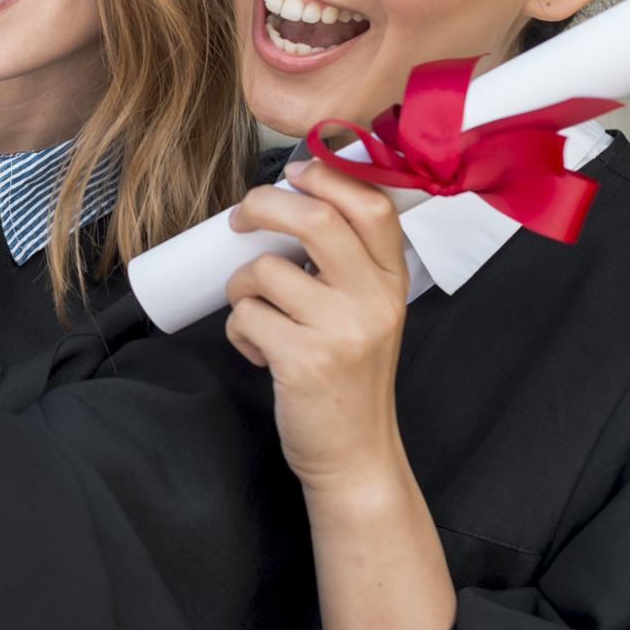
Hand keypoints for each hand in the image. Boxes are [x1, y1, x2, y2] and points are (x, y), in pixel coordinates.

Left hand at [223, 160, 411, 495]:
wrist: (356, 454)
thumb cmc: (349, 375)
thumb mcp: (368, 310)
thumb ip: (346, 260)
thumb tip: (289, 198)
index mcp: (391, 279)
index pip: (371, 203)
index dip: (325, 175)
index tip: (291, 175)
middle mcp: (374, 300)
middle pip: (315, 218)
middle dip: (262, 205)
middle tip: (241, 219)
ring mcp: (342, 331)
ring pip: (264, 270)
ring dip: (241, 287)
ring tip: (256, 313)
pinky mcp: (305, 361)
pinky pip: (246, 316)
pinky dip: (238, 329)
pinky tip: (259, 352)